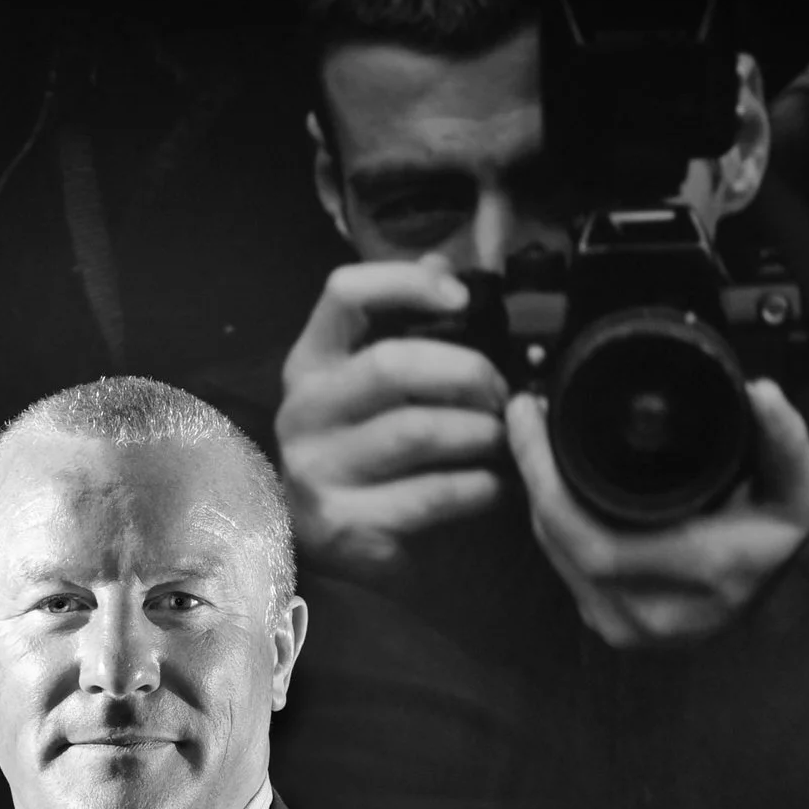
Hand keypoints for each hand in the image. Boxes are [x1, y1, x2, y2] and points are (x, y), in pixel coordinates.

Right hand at [274, 257, 510, 568]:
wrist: (329, 545)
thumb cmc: (365, 453)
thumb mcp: (372, 386)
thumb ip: (402, 325)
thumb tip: (445, 263)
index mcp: (311, 363)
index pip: (345, 292)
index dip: (408, 283)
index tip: (462, 298)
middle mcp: (304, 411)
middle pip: (390, 364)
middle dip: (467, 372)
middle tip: (503, 393)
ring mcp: (317, 469)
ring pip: (417, 431)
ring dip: (480, 433)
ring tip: (505, 440)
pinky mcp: (344, 522)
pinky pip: (431, 494)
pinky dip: (479, 488)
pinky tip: (495, 487)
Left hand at [508, 378, 808, 648]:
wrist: (770, 588)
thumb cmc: (779, 535)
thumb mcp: (798, 487)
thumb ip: (785, 440)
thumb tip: (761, 394)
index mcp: (699, 576)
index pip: (594, 541)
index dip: (548, 480)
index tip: (533, 416)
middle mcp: (655, 613)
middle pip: (562, 545)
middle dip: (533, 477)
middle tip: (525, 420)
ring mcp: (628, 628)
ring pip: (556, 557)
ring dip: (538, 498)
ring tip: (534, 442)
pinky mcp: (610, 625)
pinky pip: (564, 568)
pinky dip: (553, 523)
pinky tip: (552, 485)